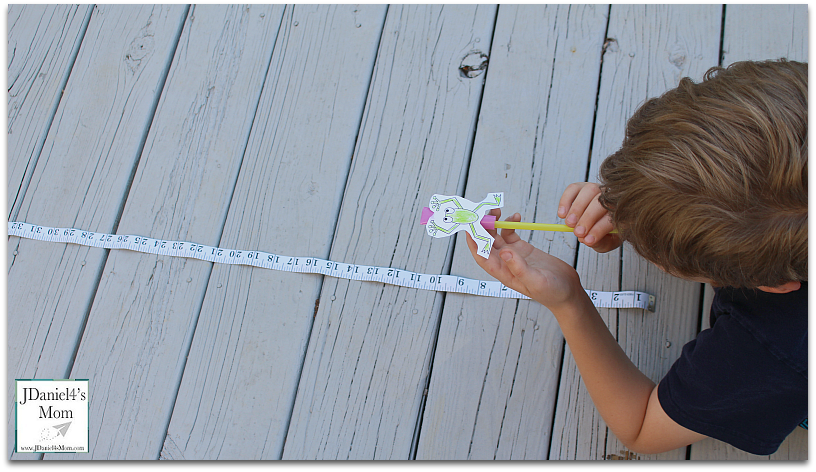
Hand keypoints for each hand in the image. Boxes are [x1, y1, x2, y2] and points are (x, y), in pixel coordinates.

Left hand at [465, 209, 585, 310]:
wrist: (568, 292)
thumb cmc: (552, 292)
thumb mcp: (536, 281)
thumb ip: (519, 268)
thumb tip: (504, 252)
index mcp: (504, 273)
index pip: (482, 256)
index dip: (473, 242)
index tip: (470, 226)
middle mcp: (505, 263)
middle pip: (487, 243)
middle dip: (483, 227)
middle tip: (485, 212)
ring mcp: (514, 255)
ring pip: (497, 237)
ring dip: (494, 223)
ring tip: (497, 211)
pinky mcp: (523, 249)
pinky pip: (511, 234)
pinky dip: (510, 224)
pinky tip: (516, 217)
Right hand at [558, 182, 621, 252]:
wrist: (604, 221)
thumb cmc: (608, 233)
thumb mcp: (607, 242)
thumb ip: (599, 242)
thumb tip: (584, 239)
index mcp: (622, 212)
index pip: (612, 218)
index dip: (599, 230)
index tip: (588, 241)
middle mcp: (613, 197)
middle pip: (601, 202)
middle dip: (587, 218)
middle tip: (577, 232)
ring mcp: (598, 188)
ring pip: (589, 191)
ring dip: (577, 208)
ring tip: (569, 223)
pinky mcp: (583, 186)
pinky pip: (573, 188)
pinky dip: (565, 201)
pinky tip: (562, 214)